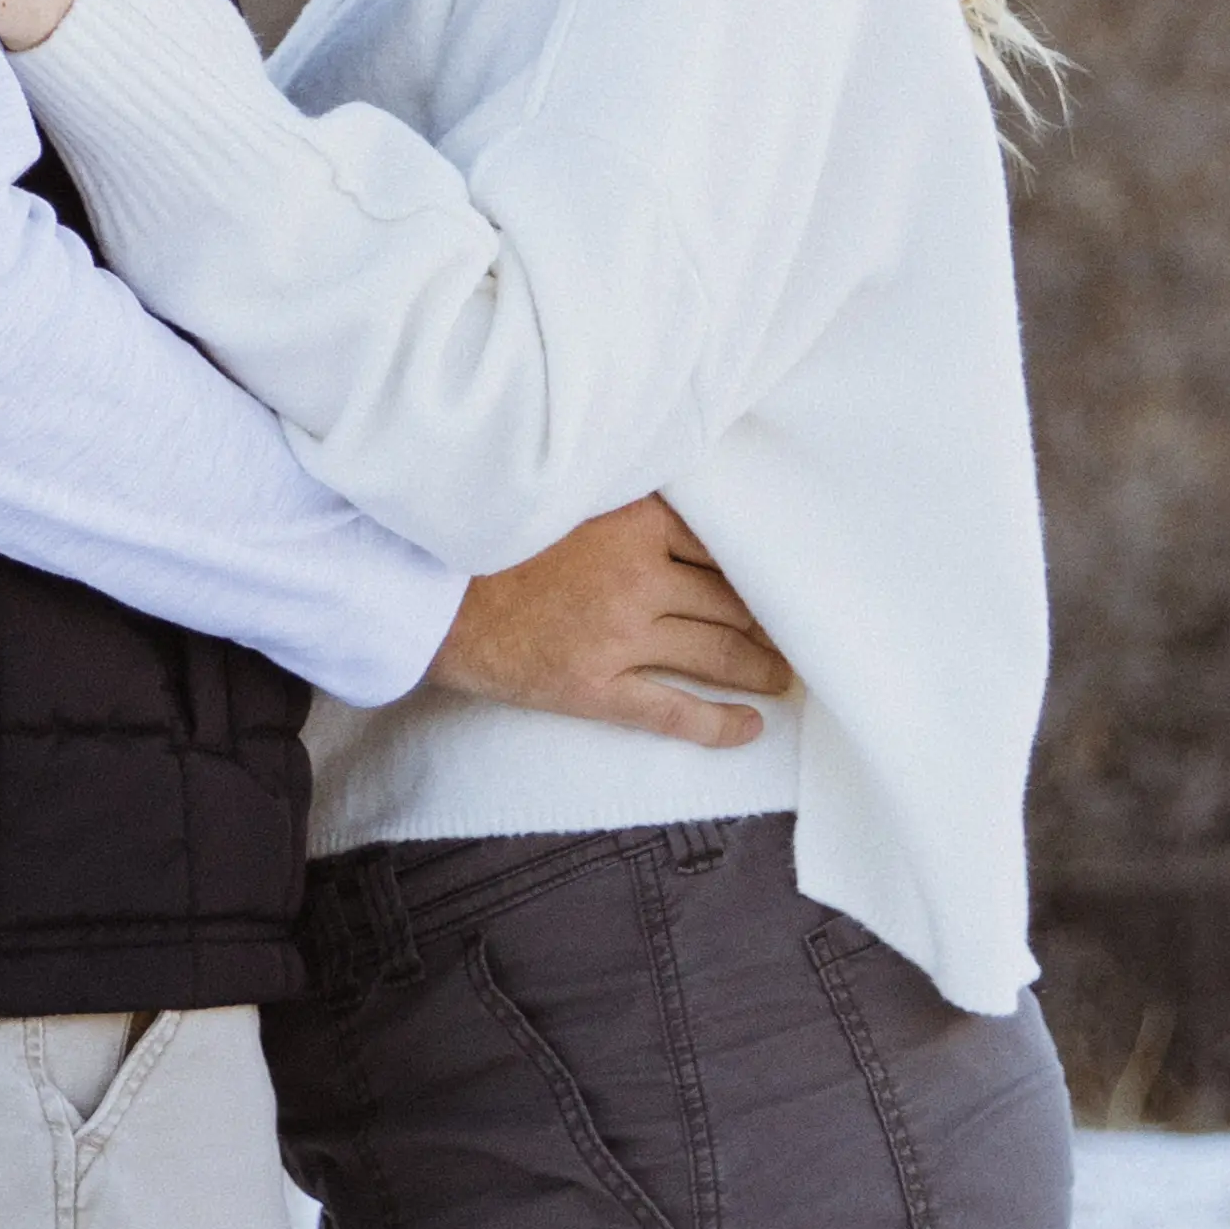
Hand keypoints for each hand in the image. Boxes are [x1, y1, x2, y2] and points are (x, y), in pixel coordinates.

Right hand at [432, 494, 793, 752]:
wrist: (429, 594)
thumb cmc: (495, 541)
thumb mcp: (569, 501)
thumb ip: (627, 505)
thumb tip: (684, 514)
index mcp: (635, 522)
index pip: (721, 546)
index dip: (759, 567)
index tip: (785, 578)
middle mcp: (638, 578)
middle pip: (731, 601)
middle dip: (772, 621)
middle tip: (800, 632)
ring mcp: (619, 636)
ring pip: (716, 654)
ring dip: (760, 668)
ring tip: (783, 676)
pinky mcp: (596, 688)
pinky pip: (675, 711)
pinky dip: (720, 724)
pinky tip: (750, 728)